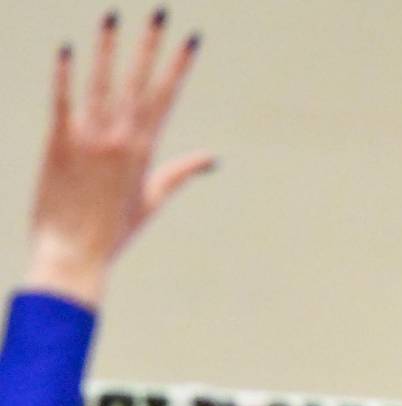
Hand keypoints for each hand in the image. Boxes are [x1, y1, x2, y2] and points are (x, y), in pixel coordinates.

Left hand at [27, 9, 212, 306]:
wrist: (73, 253)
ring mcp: (88, 138)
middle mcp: (120, 139)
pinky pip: (62, 100)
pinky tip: (68, 49)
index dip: (179, 66)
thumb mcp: (152, 200)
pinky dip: (65, 74)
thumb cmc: (114, 231)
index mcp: (145, 151)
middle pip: (137, 82)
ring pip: (100, 83)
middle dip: (150, 45)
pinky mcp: (58, 142)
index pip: (165, 97)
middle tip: (161, 13)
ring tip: (113, 15)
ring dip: (108, 47)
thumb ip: (181, 172)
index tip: (191, 39)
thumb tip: (212, 158)